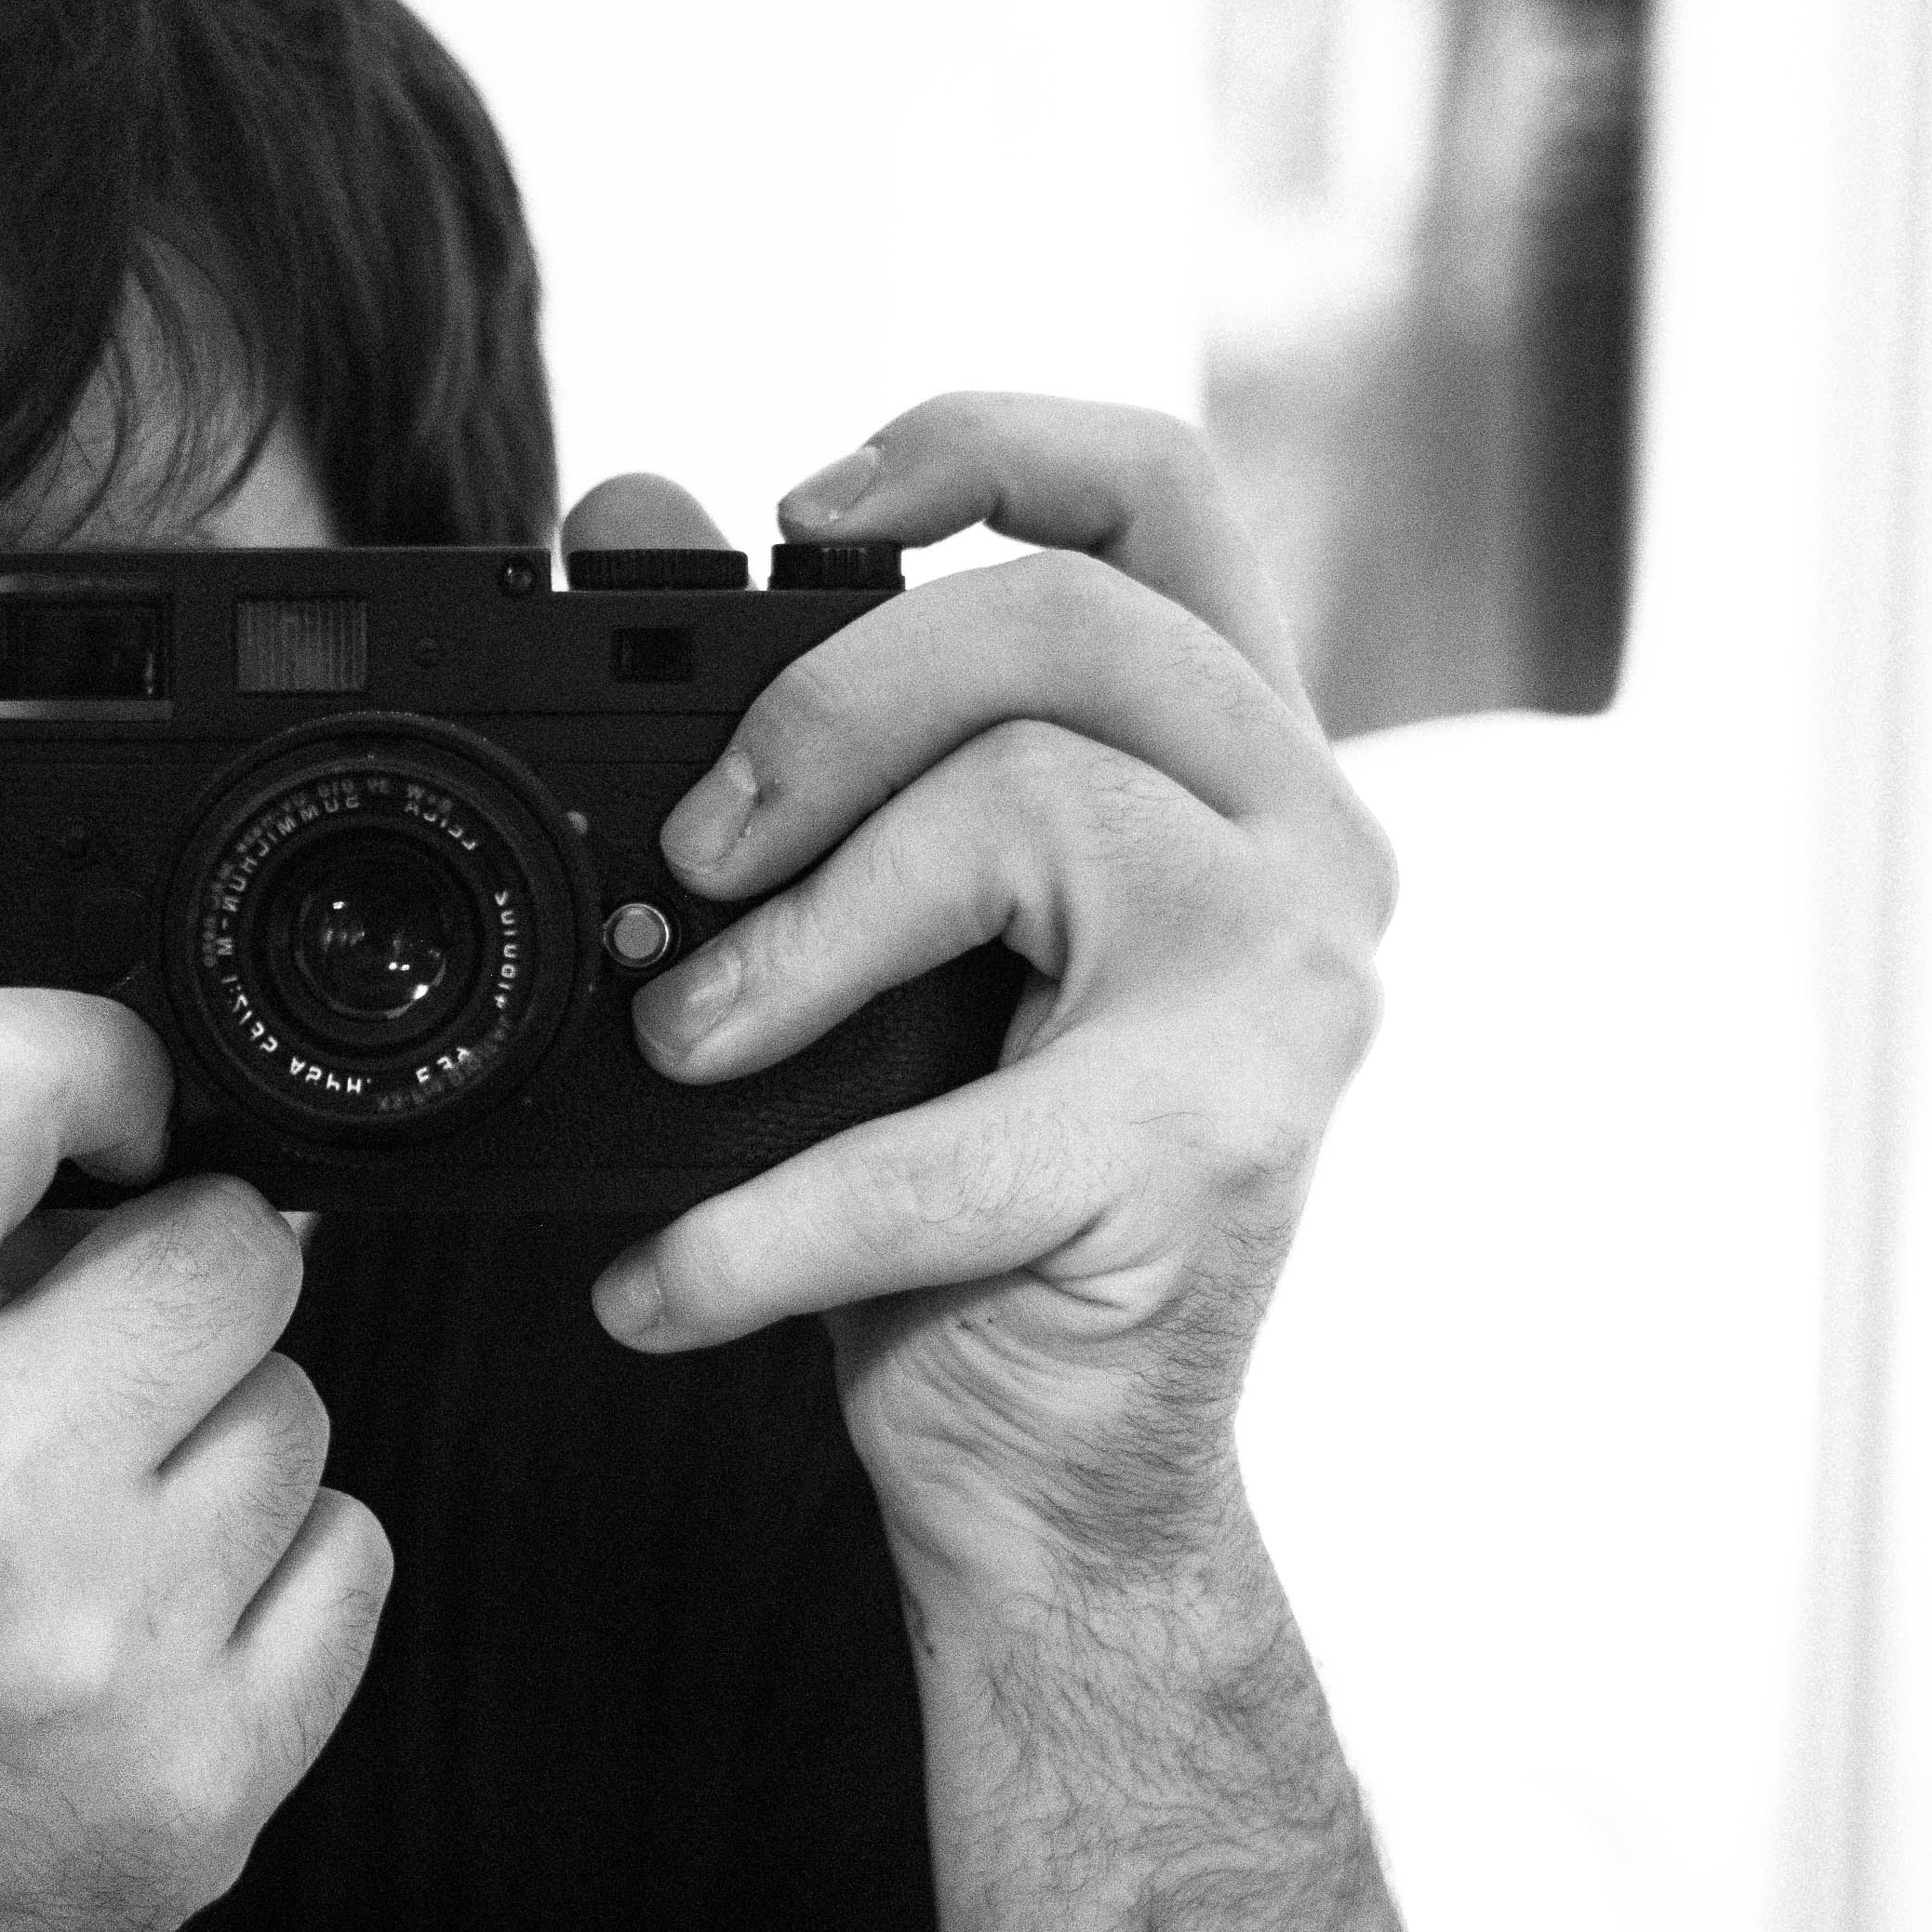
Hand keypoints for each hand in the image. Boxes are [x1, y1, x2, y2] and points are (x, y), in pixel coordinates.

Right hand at [0, 844, 394, 1931]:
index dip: (85, 1056)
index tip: (91, 1114)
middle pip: (228, 1236)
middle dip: (164, 1267)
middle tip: (58, 1360)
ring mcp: (109, 1656)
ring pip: (299, 1393)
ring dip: (211, 1425)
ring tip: (69, 1516)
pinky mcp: (220, 1775)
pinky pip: (354, 1547)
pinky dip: (272, 1568)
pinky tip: (136, 1621)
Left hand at [577, 397, 1390, 1611]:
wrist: (1060, 1484)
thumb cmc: (968, 1203)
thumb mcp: (883, 936)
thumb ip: (800, 732)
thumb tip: (623, 499)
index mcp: (1238, 761)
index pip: (1159, 498)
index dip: (982, 448)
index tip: (800, 509)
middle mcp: (1308, 841)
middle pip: (1060, 622)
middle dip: (827, 708)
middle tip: (696, 853)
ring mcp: (1292, 990)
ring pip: (1020, 804)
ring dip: (791, 944)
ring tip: (684, 1051)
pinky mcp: (1217, 1148)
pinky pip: (940, 1137)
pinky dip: (759, 1222)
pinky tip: (663, 1285)